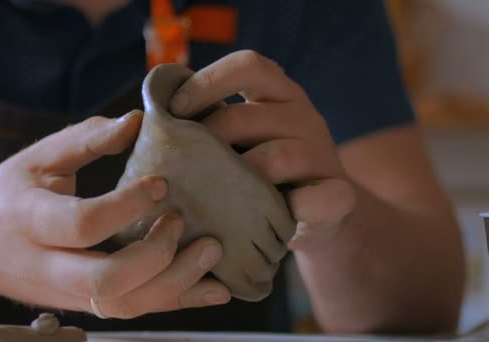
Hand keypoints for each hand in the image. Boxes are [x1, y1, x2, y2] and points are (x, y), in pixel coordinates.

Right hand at [0, 111, 229, 318]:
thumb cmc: (7, 195)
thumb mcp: (36, 158)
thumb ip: (85, 139)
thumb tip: (138, 120)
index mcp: (29, 220)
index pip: (82, 224)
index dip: (127, 206)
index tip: (161, 183)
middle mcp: (47, 267)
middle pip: (106, 280)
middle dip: (156, 254)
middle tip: (182, 219)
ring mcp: (67, 293)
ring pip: (124, 305)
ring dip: (175, 284)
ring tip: (212, 251)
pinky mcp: (86, 305)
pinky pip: (134, 311)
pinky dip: (178, 301)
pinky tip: (214, 289)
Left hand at [170, 50, 355, 250]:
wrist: (318, 215)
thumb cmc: (260, 174)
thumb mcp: (240, 141)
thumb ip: (211, 126)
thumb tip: (150, 119)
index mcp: (279, 95)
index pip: (248, 65)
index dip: (207, 82)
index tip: (174, 109)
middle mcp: (304, 116)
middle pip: (249, 116)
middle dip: (208, 142)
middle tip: (184, 169)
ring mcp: (323, 155)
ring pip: (276, 157)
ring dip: (239, 180)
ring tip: (216, 200)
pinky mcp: (338, 195)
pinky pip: (320, 199)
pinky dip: (296, 208)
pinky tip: (275, 216)